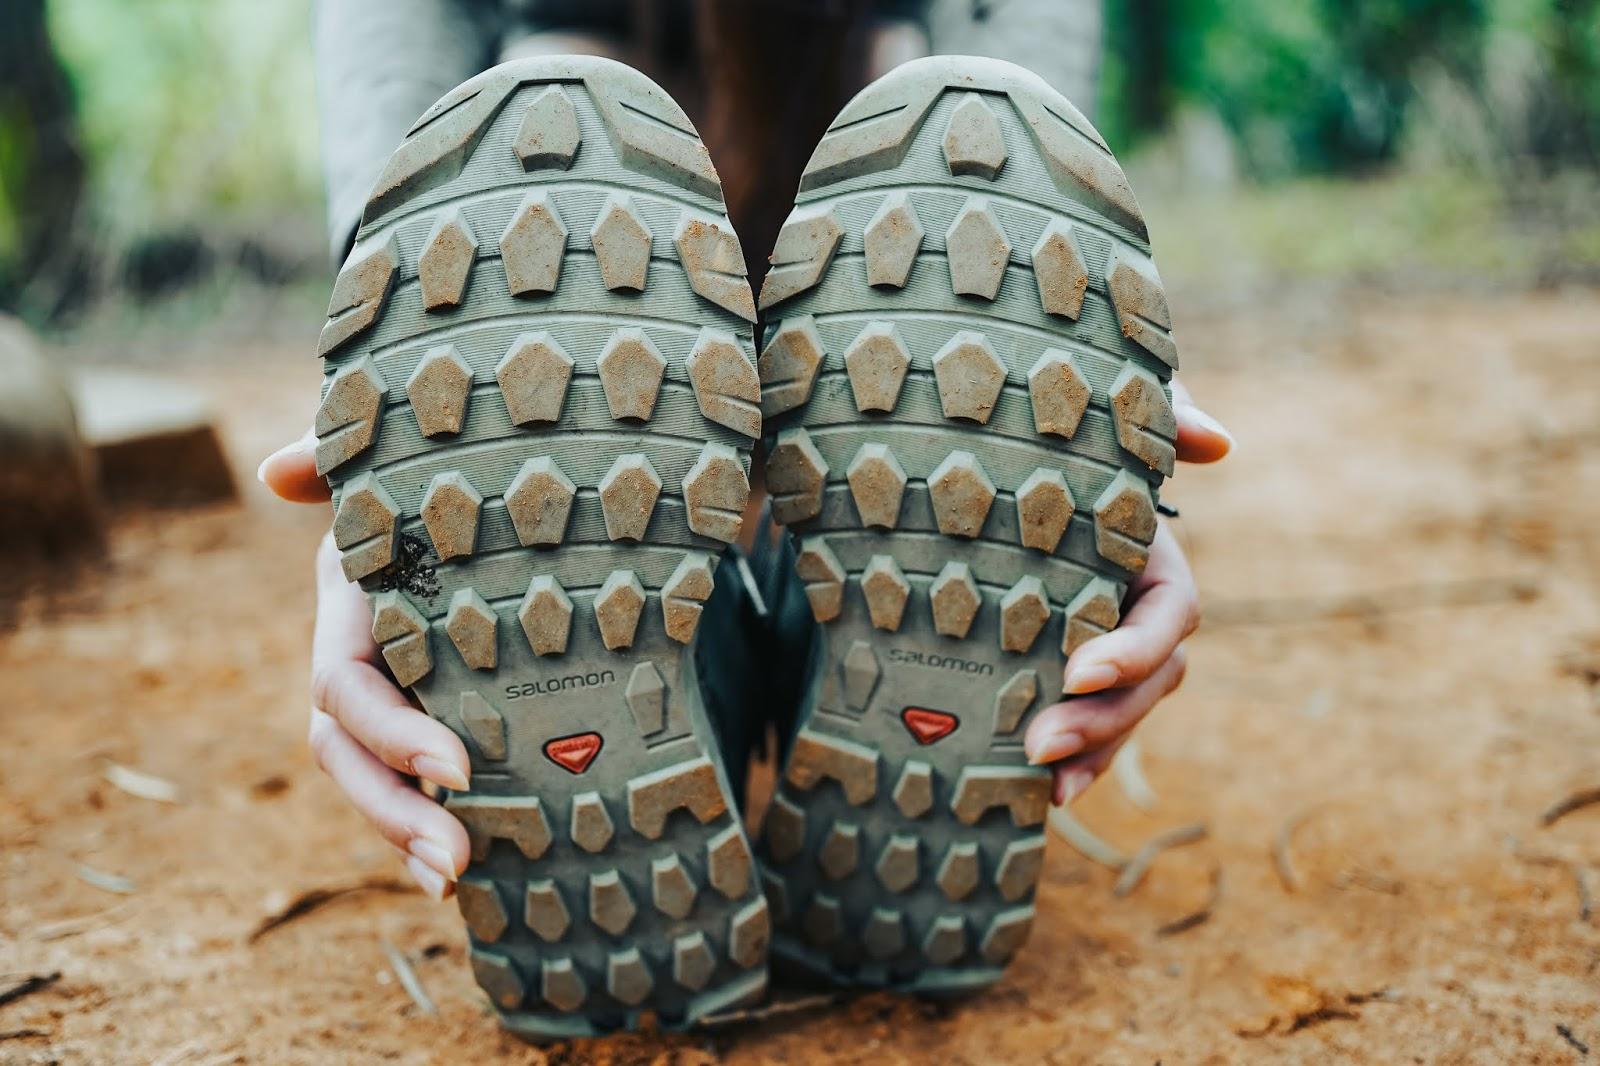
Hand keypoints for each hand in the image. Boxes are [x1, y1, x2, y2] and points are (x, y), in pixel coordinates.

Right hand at [260, 433, 472, 898]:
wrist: (503, 474)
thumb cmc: (445, 461)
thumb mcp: (398, 455)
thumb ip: (341, 452)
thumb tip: (276, 470)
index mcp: (351, 600)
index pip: (345, 685)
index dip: (389, 731)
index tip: (456, 768)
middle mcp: (363, 652)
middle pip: (348, 754)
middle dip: (391, 812)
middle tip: (454, 860)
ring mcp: (395, 685)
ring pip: (372, 778)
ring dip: (405, 835)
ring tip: (456, 879)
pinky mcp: (438, 707)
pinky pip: (414, 780)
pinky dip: (429, 826)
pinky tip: (472, 874)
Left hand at [1023, 379, 1230, 804]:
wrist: (986, 456)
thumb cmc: (1053, 427)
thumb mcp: (1106, 413)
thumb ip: (1158, 416)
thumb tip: (1217, 441)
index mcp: (1151, 556)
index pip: (1171, 614)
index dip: (1135, 649)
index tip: (1078, 670)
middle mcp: (1133, 607)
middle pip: (1149, 681)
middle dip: (1105, 720)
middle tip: (1038, 743)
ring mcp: (1099, 643)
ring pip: (1121, 713)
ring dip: (1091, 752)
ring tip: (1042, 781)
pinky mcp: (1056, 669)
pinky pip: (1084, 726)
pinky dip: (1071, 761)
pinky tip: (1035, 795)